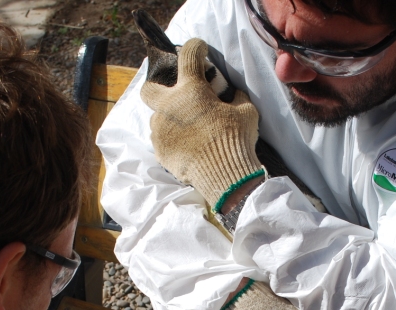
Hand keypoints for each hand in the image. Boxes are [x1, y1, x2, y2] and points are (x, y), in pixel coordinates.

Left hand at [140, 38, 261, 207]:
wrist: (224, 177)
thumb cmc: (236, 139)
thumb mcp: (246, 112)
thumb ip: (235, 98)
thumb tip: (232, 94)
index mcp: (191, 90)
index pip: (188, 55)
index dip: (195, 47)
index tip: (200, 49)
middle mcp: (169, 106)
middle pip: (149, 88)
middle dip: (158, 88)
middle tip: (175, 96)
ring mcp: (160, 129)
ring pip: (158, 118)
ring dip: (170, 120)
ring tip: (189, 130)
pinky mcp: (159, 150)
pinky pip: (162, 140)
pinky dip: (172, 140)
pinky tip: (187, 147)